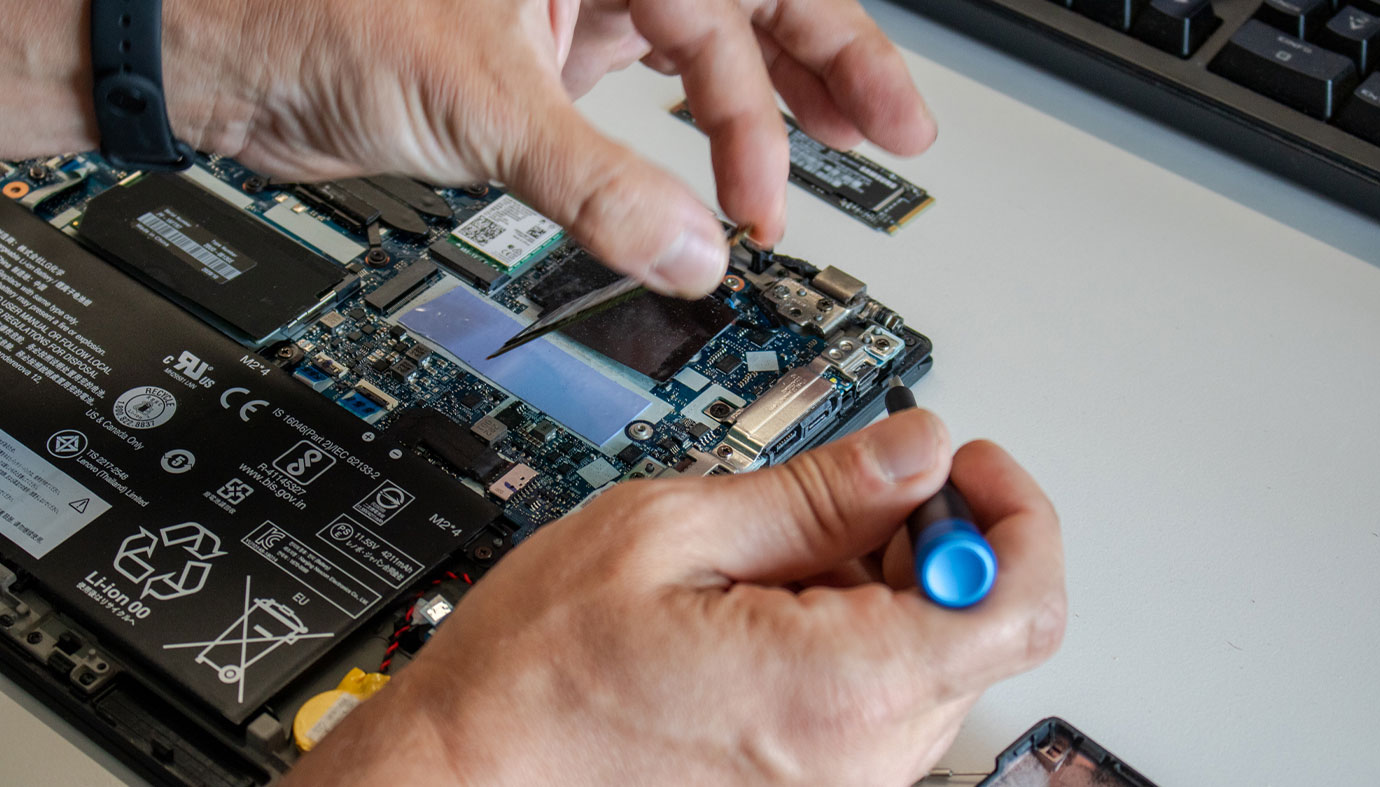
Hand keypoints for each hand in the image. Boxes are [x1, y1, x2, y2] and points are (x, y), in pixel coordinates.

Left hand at [5, 0, 933, 296]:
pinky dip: (679, 151)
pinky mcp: (536, 75)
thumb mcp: (484, 100)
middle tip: (885, 140)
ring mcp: (567, 19)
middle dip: (819, 78)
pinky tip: (714, 179)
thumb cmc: (317, 16)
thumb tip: (692, 254)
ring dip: (757, 117)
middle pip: (746, 13)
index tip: (873, 135)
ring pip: (697, 59)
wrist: (224, 56)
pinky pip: (637, 108)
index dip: (827, 62)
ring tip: (816, 165)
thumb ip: (600, 184)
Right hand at [286, 410, 1065, 785]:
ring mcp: (840, 782)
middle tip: (849, 484)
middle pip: (979, 625)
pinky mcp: (812, 785)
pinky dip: (851, 628)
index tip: (963, 462)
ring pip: (929, 657)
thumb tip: (913, 451)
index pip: (1020, 604)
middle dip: (934, 532)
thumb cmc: (538, 677)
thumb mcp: (670, 533)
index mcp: (842, 689)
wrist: (469, 777)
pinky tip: (769, 597)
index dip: (1013, 511)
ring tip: (777, 546)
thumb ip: (817, 491)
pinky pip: (878, 697)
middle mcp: (861, 757)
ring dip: (885, 579)